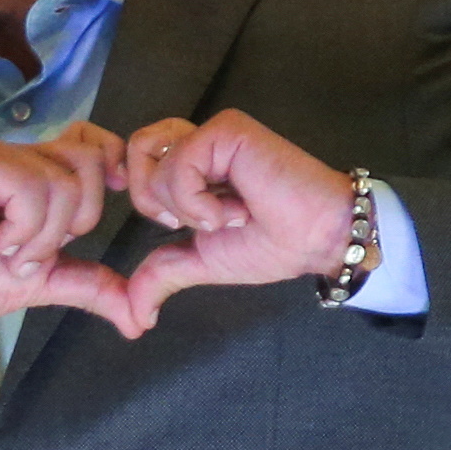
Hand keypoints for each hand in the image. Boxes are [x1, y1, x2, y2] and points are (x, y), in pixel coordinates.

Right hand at [0, 123, 138, 352]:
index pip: (99, 145)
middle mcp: (26, 154)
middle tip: (35, 250)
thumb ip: (94, 287)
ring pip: (66, 179)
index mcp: (44, 172)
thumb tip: (142, 318)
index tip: (82, 224)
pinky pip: (33, 185)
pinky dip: (25, 225)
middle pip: (94, 161)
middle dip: (76, 221)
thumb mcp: (47, 282)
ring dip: (45, 233)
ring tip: (11, 249)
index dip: (108, 174)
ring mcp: (3, 154)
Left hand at [120, 110, 356, 329]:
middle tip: (200, 219)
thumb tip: (132, 318)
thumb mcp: (201, 261)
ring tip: (224, 215)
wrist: (317, 240)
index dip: (147, 199)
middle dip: (156, 202)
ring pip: (153, 162)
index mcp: (192, 163)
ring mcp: (214, 133)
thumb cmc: (271, 245)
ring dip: (184, 205)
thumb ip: (161, 275)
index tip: (182, 221)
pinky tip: (236, 211)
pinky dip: (199, 202)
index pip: (135, 160)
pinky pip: (180, 164)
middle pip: (135, 153)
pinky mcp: (228, 131)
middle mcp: (200, 140)